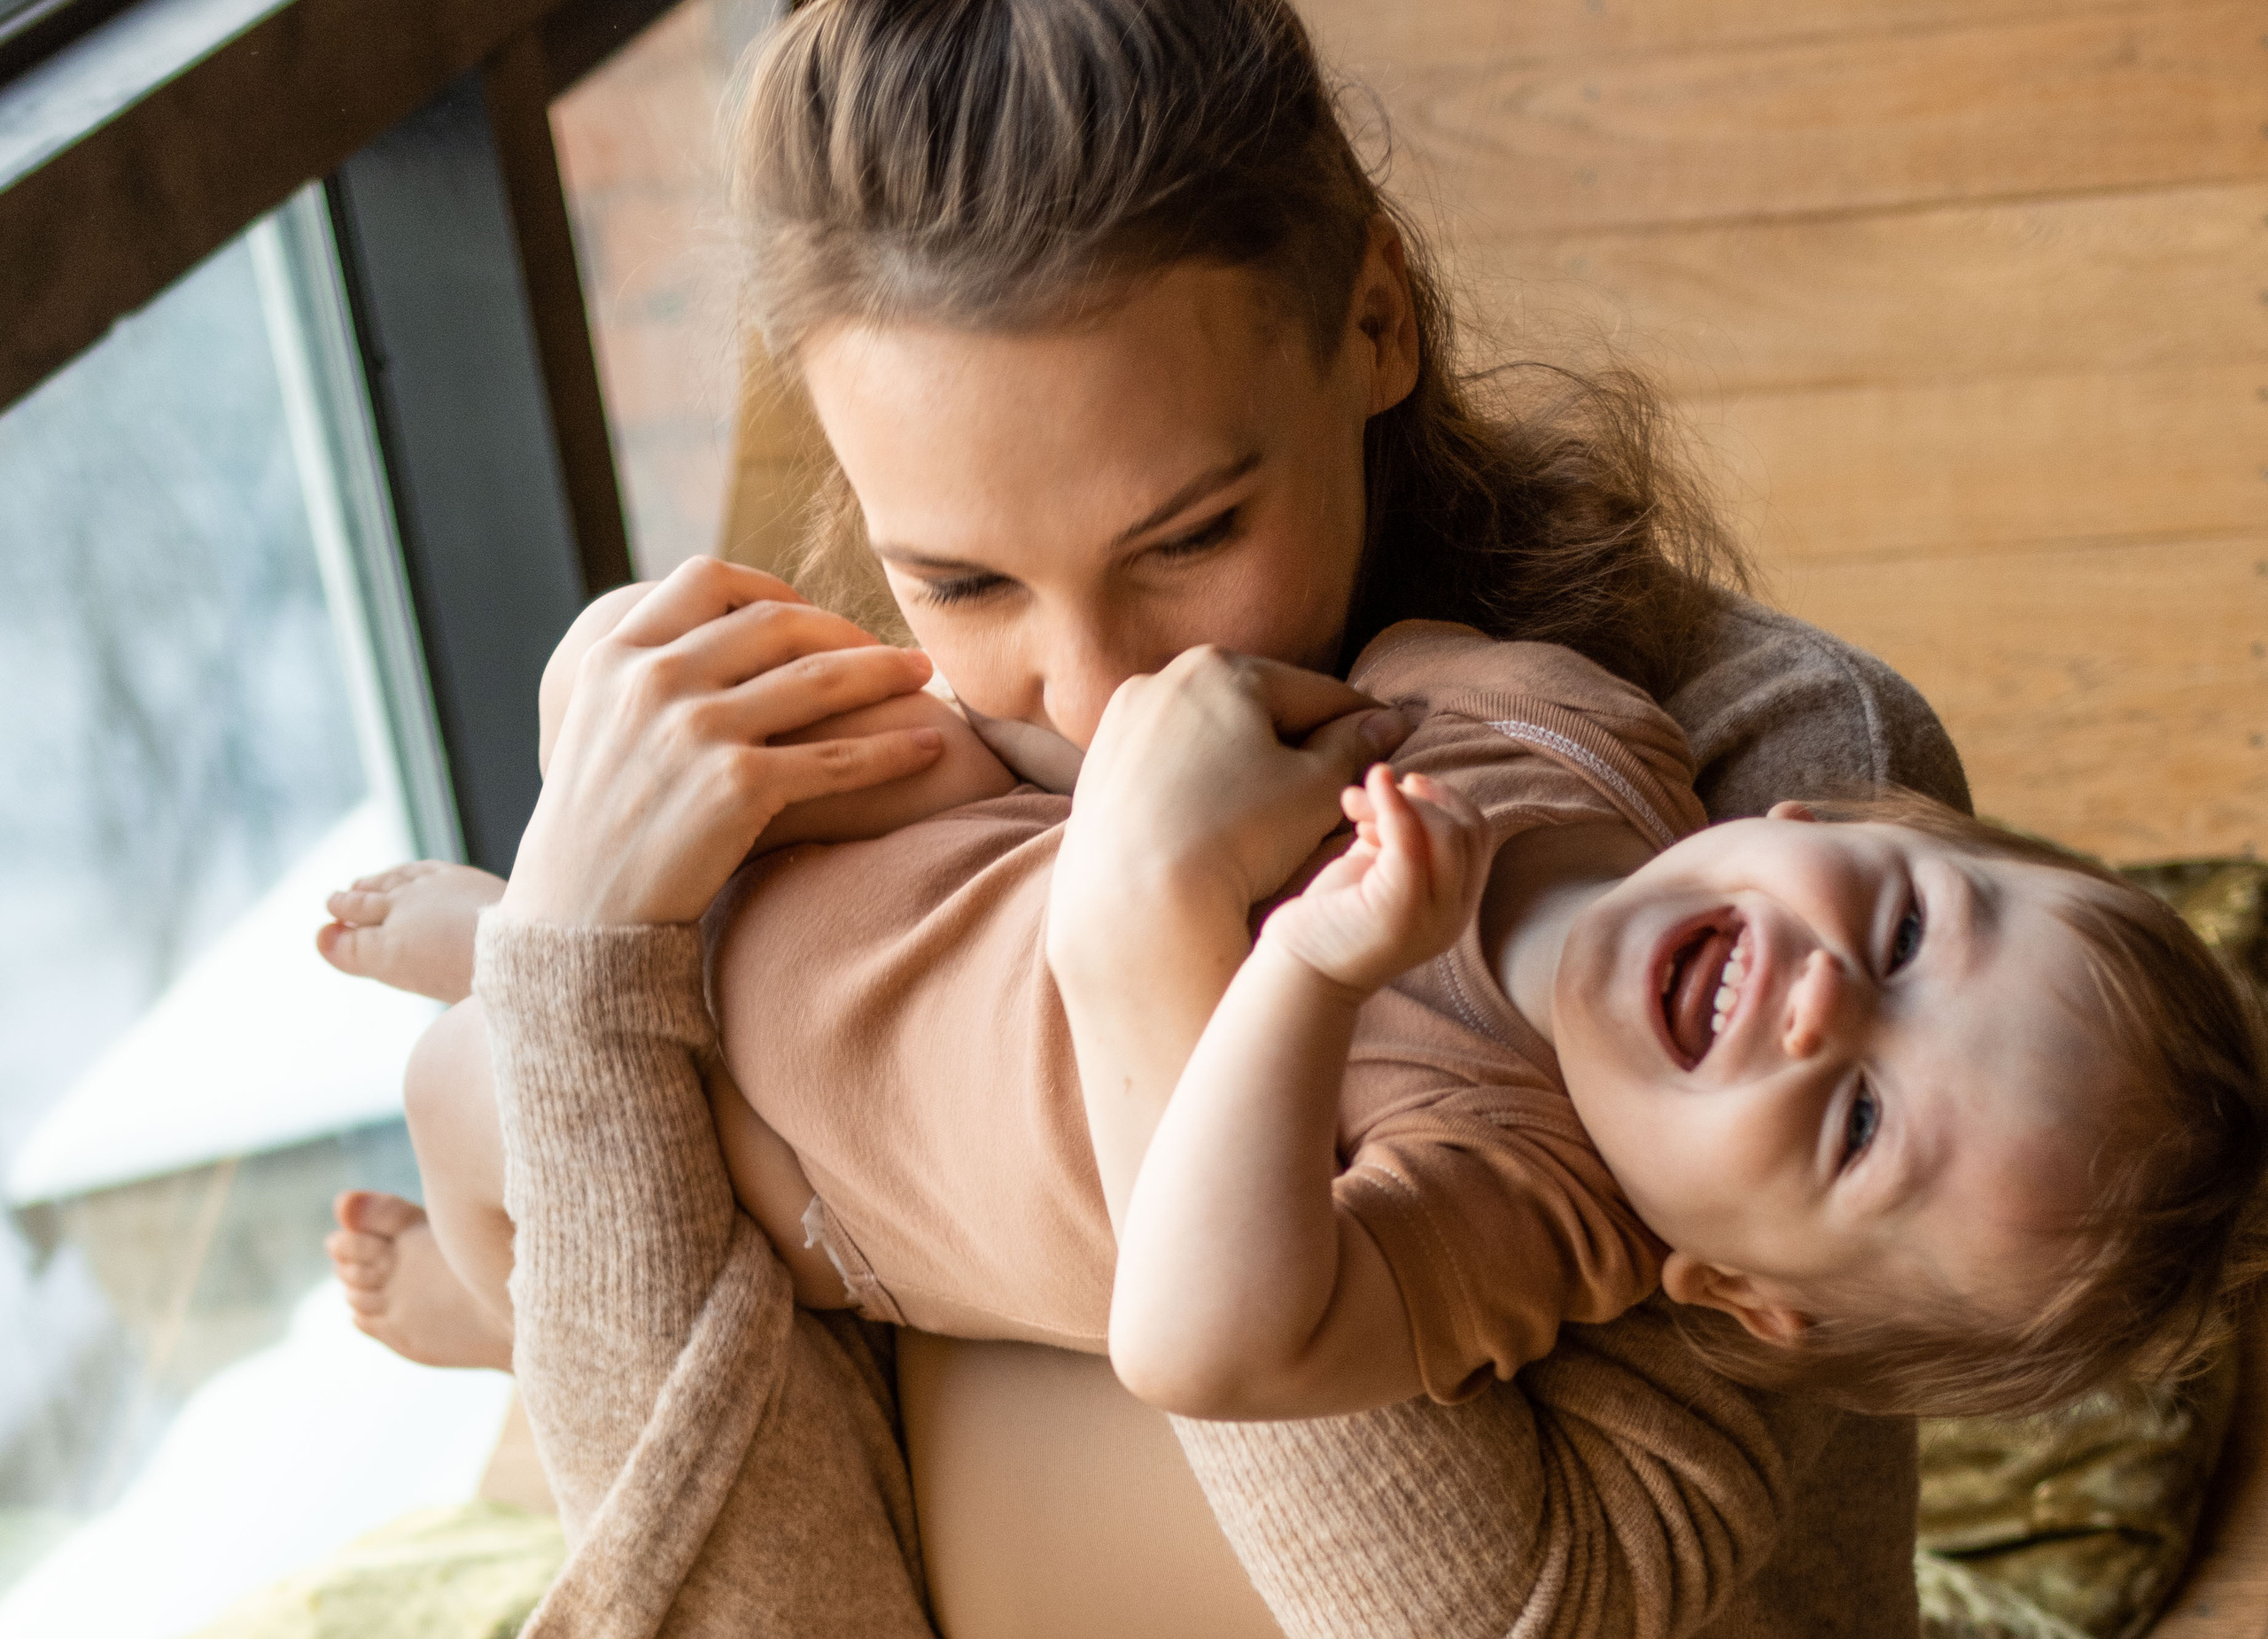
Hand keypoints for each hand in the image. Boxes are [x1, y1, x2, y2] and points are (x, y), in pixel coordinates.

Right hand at [499, 557, 944, 926]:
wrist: (577, 920)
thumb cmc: (597, 831)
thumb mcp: (598, 728)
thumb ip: (648, 678)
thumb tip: (722, 640)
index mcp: (615, 655)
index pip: (706, 579)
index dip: (769, 587)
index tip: (807, 614)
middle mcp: (654, 680)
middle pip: (776, 621)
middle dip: (844, 628)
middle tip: (886, 649)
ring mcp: (695, 730)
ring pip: (819, 677)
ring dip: (886, 671)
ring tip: (927, 675)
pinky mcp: (736, 786)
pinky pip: (837, 757)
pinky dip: (893, 749)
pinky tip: (928, 748)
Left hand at [1051, 646, 1407, 943]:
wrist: (1134, 899)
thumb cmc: (1235, 837)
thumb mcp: (1316, 789)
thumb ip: (1355, 747)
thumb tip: (1387, 721)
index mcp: (1220, 667)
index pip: (1317, 692)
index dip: (1364, 719)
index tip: (1394, 735)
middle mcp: (1161, 679)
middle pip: (1258, 708)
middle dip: (1300, 738)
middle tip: (1340, 775)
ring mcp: (1121, 722)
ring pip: (1211, 736)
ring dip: (1248, 759)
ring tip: (1281, 804)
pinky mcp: (1096, 767)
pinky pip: (1169, 766)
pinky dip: (1201, 783)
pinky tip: (1220, 818)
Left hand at [1261, 766, 1490, 993]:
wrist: (1298, 971)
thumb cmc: (1332, 918)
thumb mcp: (1376, 871)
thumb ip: (1398, 837)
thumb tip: (1395, 782)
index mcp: (1454, 905)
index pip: (1477, 836)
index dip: (1448, 800)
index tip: (1406, 784)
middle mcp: (1452, 915)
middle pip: (1466, 830)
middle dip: (1421, 797)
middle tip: (1372, 791)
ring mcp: (1432, 916)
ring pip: (1446, 834)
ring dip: (1399, 802)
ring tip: (1353, 804)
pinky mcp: (1399, 909)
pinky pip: (1409, 841)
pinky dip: (1390, 805)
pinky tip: (1363, 789)